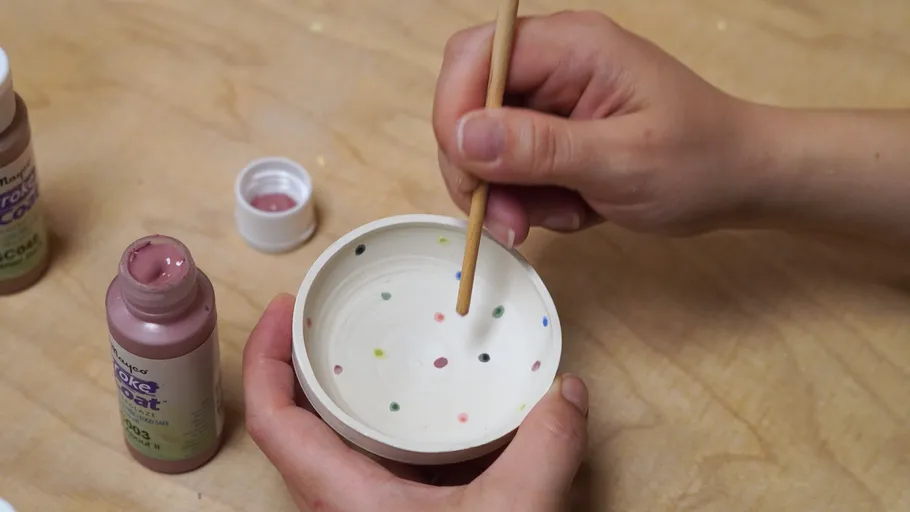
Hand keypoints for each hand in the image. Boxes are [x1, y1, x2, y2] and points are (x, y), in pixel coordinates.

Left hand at [243, 294, 588, 511]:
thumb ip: (546, 450)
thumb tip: (568, 392)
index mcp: (342, 497)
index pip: (272, 419)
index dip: (262, 358)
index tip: (281, 309)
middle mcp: (337, 507)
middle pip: (292, 424)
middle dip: (300, 364)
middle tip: (328, 318)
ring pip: (328, 447)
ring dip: (336, 397)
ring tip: (365, 353)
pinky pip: (367, 466)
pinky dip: (378, 429)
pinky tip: (420, 418)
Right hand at [434, 10, 760, 245]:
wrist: (741, 179)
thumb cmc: (701, 162)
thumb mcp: (622, 162)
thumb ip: (541, 149)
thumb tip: (464, 136)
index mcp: (573, 47)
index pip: (475, 57)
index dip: (454, 112)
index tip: (471, 174)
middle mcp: (554, 62)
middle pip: (469, 101)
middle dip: (477, 167)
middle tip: (509, 220)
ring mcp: (552, 97)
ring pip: (485, 142)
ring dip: (506, 192)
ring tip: (558, 217)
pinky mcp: (555, 130)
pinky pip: (512, 164)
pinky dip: (528, 197)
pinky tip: (572, 210)